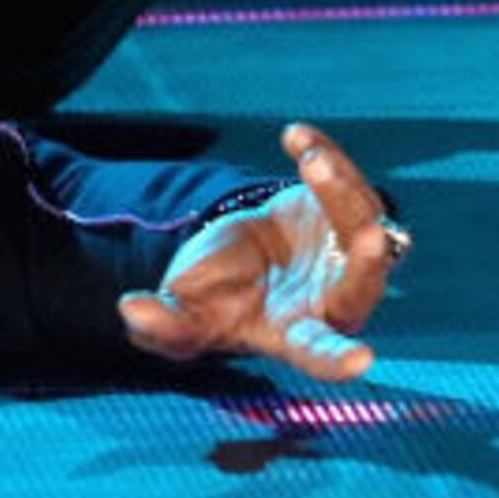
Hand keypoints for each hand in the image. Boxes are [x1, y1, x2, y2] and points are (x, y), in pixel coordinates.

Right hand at [118, 121, 402, 383]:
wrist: (234, 258)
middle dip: (365, 260)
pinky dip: (326, 155)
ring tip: (308, 159)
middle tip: (367, 234)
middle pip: (362, 282)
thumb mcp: (185, 316)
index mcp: (294, 333)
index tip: (361, 360)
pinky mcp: (348, 211)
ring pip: (362, 221)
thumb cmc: (213, 301)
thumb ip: (162, 323)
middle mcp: (335, 298)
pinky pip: (349, 181)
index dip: (337, 359)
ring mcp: (348, 254)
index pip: (317, 351)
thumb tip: (130, 309)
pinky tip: (295, 137)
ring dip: (339, 190)